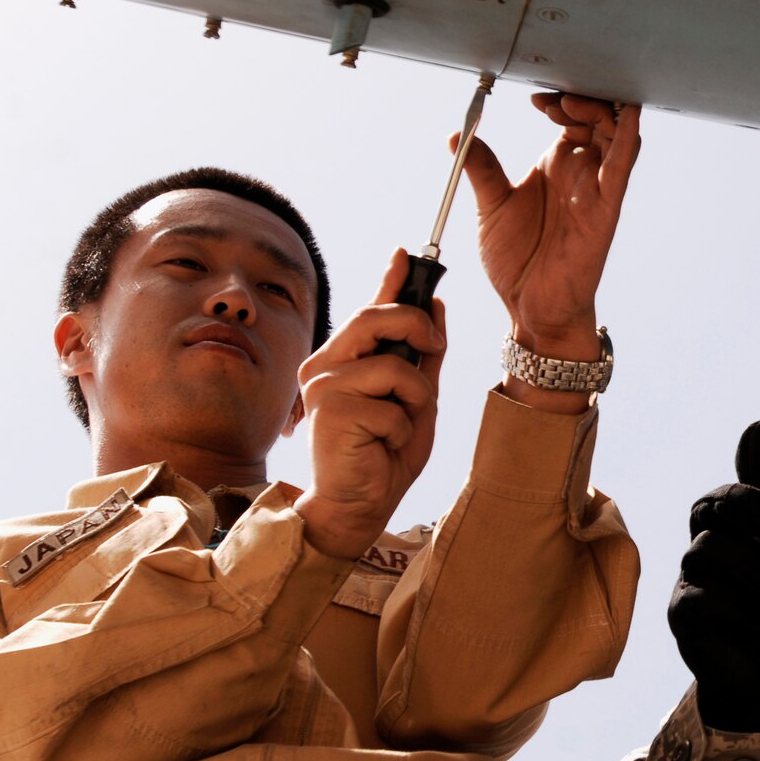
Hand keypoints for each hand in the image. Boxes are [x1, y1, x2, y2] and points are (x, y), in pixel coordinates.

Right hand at [294, 252, 445, 559]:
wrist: (358, 506)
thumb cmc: (383, 455)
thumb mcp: (416, 400)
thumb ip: (424, 357)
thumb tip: (436, 306)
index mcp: (344, 359)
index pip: (369, 309)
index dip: (390, 280)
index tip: (406, 254)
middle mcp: (325, 366)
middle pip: (375, 318)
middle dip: (417, 327)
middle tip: (435, 347)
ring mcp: (323, 387)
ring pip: (394, 366)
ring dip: (415, 399)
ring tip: (400, 425)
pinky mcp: (332, 412)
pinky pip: (392, 405)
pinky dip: (402, 429)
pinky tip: (382, 447)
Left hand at [460, 92, 640, 362]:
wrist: (531, 307)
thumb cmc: (517, 262)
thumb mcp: (491, 205)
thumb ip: (481, 166)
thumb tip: (457, 134)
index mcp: (556, 166)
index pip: (572, 117)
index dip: (560, 98)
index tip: (536, 98)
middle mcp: (580, 172)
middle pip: (598, 116)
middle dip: (580, 97)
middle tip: (553, 98)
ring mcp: (596, 188)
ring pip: (616, 133)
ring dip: (600, 110)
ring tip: (571, 104)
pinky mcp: (606, 207)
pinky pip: (622, 167)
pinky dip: (628, 137)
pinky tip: (626, 115)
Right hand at [667, 421, 759, 732]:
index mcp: (754, 535)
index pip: (746, 483)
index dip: (752, 454)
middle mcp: (720, 546)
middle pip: (712, 501)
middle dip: (746, 505)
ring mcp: (696, 577)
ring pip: (711, 547)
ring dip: (755, 576)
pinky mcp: (682, 609)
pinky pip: (702, 592)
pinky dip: (738, 610)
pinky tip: (750, 627)